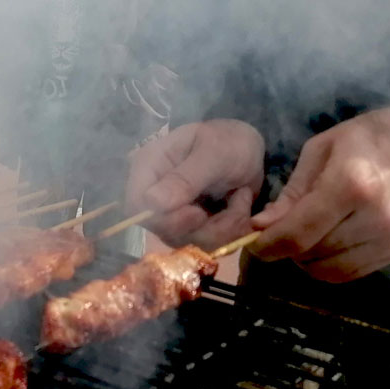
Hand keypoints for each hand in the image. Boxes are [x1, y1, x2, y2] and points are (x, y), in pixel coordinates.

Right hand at [126, 120, 265, 248]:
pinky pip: (204, 246)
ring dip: (223, 227)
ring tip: (242, 198)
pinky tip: (240, 206)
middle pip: (162, 229)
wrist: (253, 154)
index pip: (136, 204)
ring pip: (187, 241)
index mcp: (150, 166)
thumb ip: (185, 178)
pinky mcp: (191, 228)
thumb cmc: (230, 143)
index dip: (163, 217)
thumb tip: (153, 201)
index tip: (198, 213)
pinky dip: (229, 232)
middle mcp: (155, 193)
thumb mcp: (213, 153)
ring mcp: (172, 213)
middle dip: (204, 226)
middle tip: (234, 204)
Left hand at [249, 96, 389, 282]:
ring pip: (333, 271)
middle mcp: (373, 218)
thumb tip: (263, 225)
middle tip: (277, 234)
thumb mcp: (323, 149)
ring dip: (309, 261)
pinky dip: (333, 265)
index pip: (298, 233)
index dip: (269, 245)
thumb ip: (293, 192)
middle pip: (313, 255)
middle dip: (286, 250)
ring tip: (302, 238)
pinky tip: (326, 245)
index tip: (254, 244)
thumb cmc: (373, 136)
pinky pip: (355, 272)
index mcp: (350, 184)